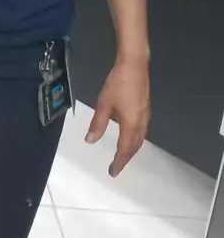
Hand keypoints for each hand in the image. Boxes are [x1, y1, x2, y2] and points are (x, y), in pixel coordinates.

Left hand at [85, 58, 150, 177]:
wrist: (135, 64)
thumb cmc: (118, 83)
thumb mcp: (104, 104)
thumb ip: (98, 123)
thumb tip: (90, 141)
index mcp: (131, 124)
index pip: (124, 149)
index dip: (118, 162)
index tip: (112, 172)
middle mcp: (141, 123)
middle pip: (135, 146)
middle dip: (126, 158)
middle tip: (117, 166)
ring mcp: (146, 115)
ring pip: (140, 139)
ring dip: (132, 149)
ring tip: (123, 155)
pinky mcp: (146, 108)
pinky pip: (142, 130)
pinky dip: (136, 139)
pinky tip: (130, 136)